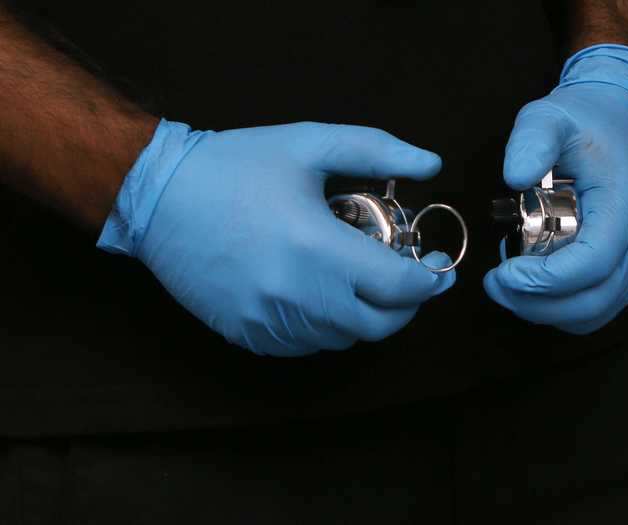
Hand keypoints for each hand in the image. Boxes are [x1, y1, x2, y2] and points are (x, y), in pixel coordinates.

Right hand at [98, 120, 454, 355]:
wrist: (156, 196)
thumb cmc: (235, 165)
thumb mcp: (307, 143)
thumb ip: (376, 151)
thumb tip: (430, 164)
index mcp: (319, 249)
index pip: (399, 288)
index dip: (429, 282)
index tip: (437, 269)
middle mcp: (299, 297)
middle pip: (378, 326)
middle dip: (403, 307)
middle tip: (405, 282)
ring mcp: (270, 322)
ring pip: (342, 339)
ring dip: (363, 316)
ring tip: (358, 283)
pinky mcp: (246, 335)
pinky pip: (305, 347)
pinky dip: (325, 329)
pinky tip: (318, 298)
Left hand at [484, 45, 627, 333]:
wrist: (618, 124)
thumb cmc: (582, 123)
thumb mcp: (549, 117)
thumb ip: (531, 141)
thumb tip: (514, 177)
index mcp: (623, 205)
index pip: (592, 264)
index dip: (544, 280)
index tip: (501, 272)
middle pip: (592, 301)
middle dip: (535, 303)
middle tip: (494, 283)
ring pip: (593, 313)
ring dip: (543, 310)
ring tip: (507, 284)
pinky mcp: (626, 272)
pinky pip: (595, 309)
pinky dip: (558, 309)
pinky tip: (531, 286)